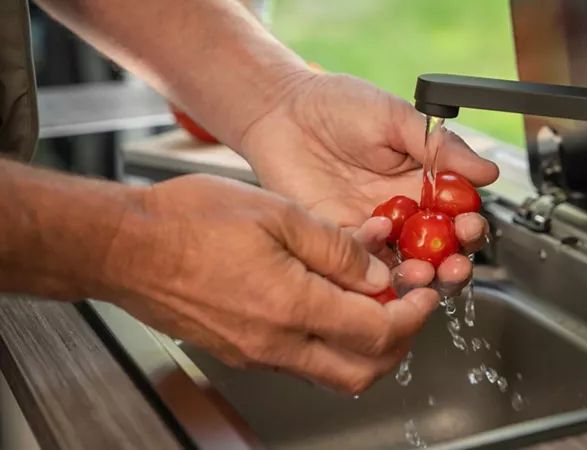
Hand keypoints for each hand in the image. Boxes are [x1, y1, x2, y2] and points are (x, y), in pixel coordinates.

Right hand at [102, 174, 438, 392]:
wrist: (124, 246)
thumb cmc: (188, 221)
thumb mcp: (279, 214)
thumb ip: (337, 249)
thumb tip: (377, 274)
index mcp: (292, 306)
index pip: (378, 332)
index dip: (413, 315)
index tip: (423, 295)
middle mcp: (276, 342)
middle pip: (362, 371)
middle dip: (398, 344)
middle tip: (409, 310)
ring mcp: (256, 352)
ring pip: (331, 372)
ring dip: (364, 347)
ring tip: (373, 305)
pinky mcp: (240, 349)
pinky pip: (300, 359)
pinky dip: (328, 341)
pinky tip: (326, 303)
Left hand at [240, 73, 498, 290]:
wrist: (282, 110)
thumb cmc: (339, 105)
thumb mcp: (397, 118)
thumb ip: (441, 148)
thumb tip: (488, 172)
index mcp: (422, 183)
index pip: (457, 216)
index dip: (469, 227)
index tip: (470, 226)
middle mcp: (402, 213)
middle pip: (438, 253)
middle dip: (452, 265)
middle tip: (454, 266)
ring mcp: (371, 230)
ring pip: (404, 268)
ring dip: (419, 279)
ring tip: (423, 274)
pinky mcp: (338, 241)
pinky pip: (362, 267)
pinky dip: (375, 273)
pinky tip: (380, 259)